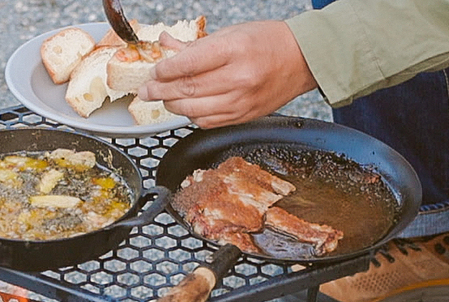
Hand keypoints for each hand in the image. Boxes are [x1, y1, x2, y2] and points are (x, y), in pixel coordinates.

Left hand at [139, 21, 318, 127]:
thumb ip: (196, 45)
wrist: (301, 60)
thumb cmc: (268, 42)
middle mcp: (239, 78)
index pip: (188, 64)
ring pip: (194, 110)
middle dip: (160, 91)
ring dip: (172, 106)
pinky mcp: (244, 116)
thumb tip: (167, 45)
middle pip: (187, 89)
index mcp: (234, 50)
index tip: (154, 71)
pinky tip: (186, 108)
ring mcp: (242, 101)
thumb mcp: (231, 33)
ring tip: (162, 99)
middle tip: (147, 90)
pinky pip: (208, 122)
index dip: (165, 70)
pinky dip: (191, 116)